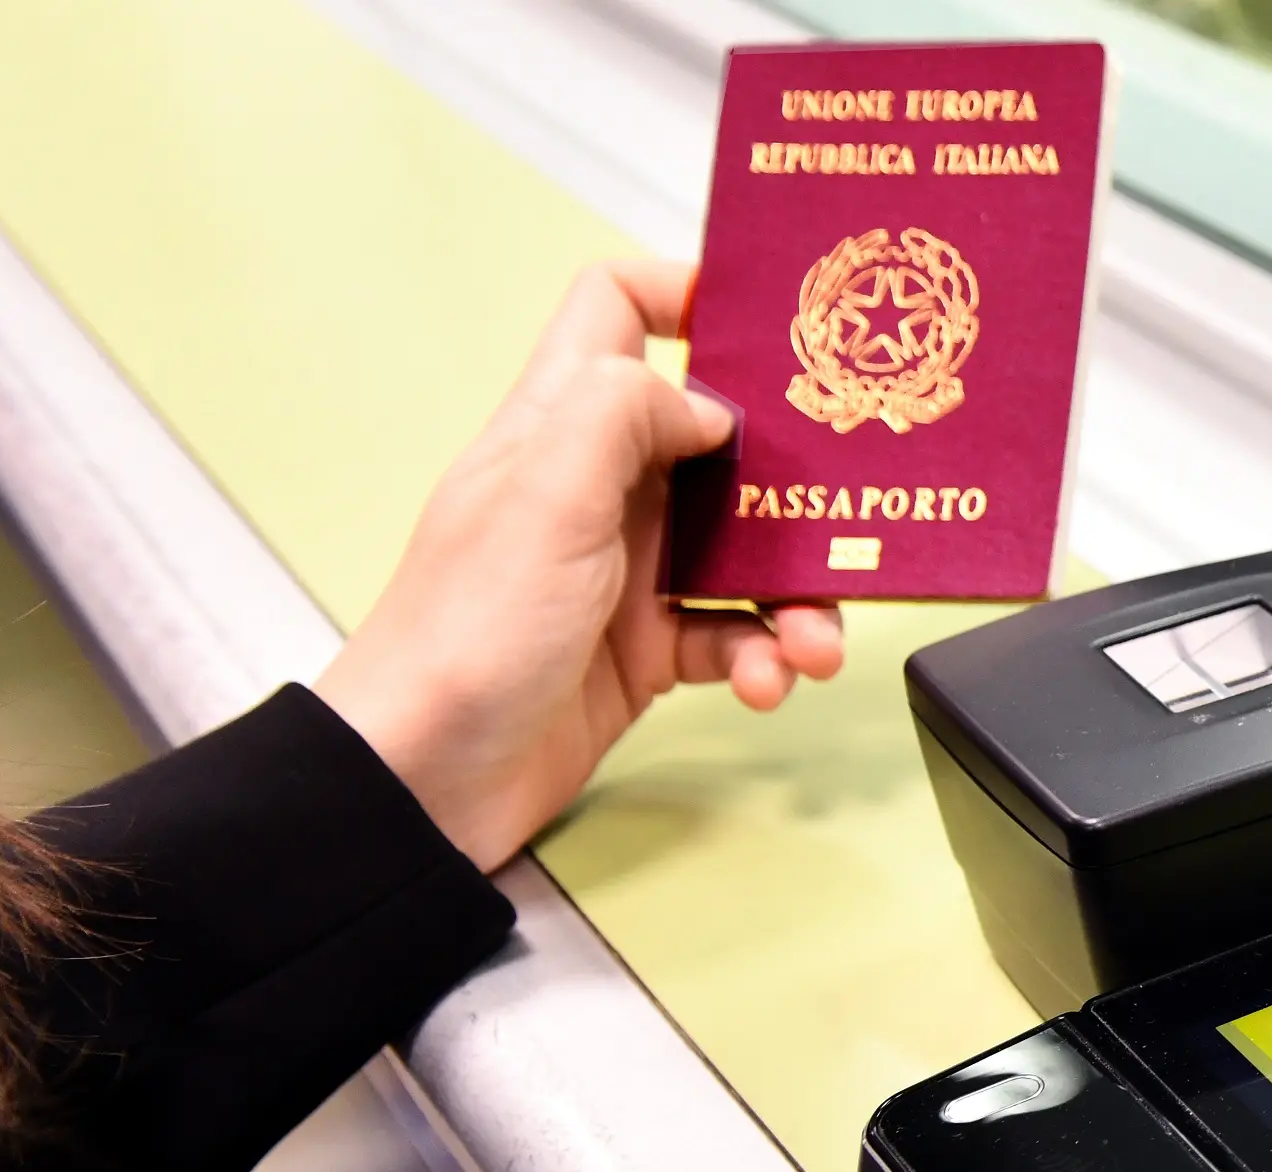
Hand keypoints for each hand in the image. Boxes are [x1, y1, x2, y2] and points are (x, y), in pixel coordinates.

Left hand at [314, 260, 845, 870]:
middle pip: (718, 440)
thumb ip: (624, 412)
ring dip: (797, 594)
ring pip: (745, 551)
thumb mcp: (545, 495)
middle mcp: (598, 486)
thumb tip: (710, 404)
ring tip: (813, 641)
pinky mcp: (647, 648)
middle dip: (791, 478)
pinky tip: (767, 681)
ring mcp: (625, 570)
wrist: (426, 779)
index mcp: (561, 426)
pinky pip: (736, 634)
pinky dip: (765, 657)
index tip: (771, 320)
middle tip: (845, 498)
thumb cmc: (464, 633)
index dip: (689, 293)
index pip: (617, 310)